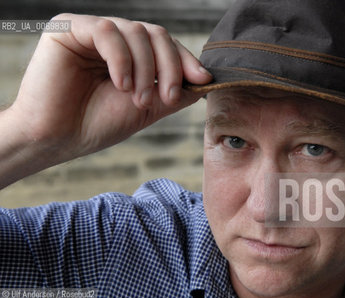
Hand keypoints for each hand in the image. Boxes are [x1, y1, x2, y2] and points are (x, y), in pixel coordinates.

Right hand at [0, 13, 211, 187]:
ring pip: (135, 32)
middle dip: (169, 67)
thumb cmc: (97, 124)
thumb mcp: (147, 108)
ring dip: (146, 69)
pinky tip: (120, 85)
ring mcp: (91, 31)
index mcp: (130, 54)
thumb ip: (174, 92)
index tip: (202, 79)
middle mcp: (113, 38)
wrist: (58, 140)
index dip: (185, 60)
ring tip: (138, 99)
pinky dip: (121, 60)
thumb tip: (205, 81)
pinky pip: (107, 31)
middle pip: (155, 34)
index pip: (164, 45)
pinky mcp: (69, 28)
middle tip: (168, 98)